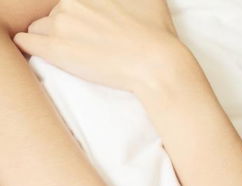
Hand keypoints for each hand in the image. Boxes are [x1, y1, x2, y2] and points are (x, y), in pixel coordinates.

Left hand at [12, 0, 182, 92]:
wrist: (156, 64)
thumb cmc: (157, 34)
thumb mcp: (152, 0)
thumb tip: (133, 0)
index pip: (72, 4)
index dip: (81, 17)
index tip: (90, 29)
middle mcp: (71, 4)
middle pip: (56, 14)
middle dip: (67, 27)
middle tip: (86, 44)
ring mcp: (61, 26)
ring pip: (40, 27)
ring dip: (50, 37)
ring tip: (70, 52)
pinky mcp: (55, 50)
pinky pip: (26, 41)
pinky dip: (31, 44)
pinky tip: (41, 50)